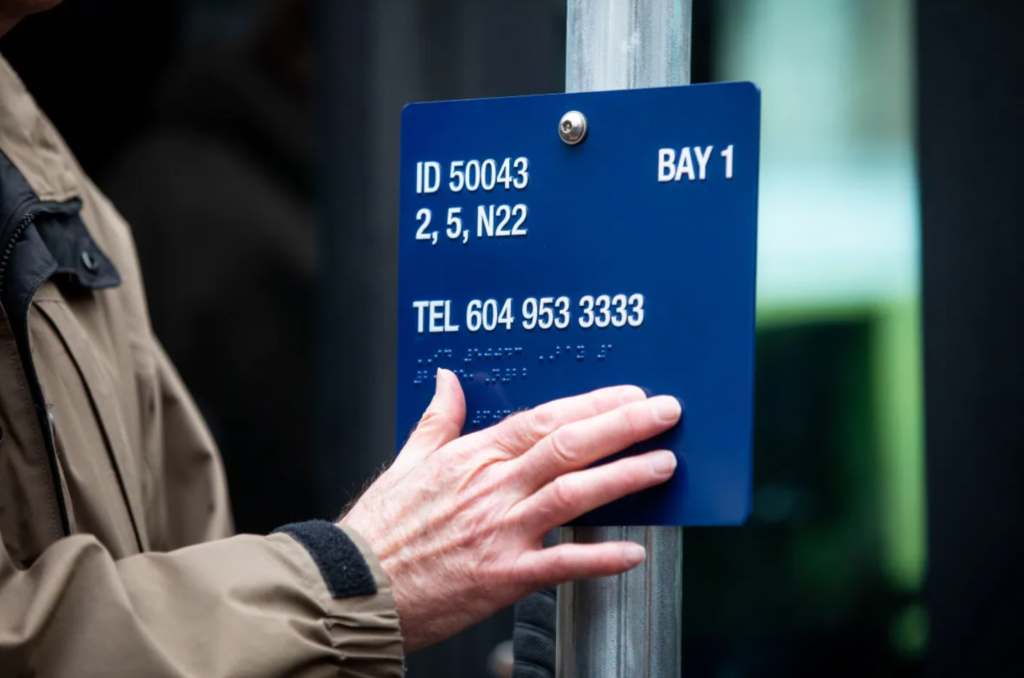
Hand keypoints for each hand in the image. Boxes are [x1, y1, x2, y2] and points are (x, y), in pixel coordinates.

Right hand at [340, 369, 680, 650]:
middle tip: (666, 412)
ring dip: (624, 478)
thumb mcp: (407, 462)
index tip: (630, 393)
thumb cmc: (380, 529)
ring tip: (664, 464)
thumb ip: (438, 419)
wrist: (355, 588)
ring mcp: (499, 532)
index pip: (544, 419)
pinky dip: (600, 558)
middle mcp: (492, 489)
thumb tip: (447, 378)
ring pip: (573, 494)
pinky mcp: (503, 578)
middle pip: (569, 446)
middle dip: (624, 425)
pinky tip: (634, 552)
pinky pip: (561, 565)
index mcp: (472, 457)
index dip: (593, 404)